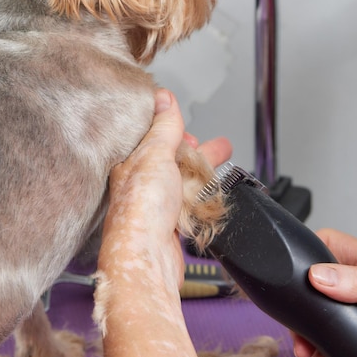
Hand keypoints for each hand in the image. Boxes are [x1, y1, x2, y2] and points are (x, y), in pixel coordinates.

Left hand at [99, 88, 230, 287]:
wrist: (146, 259)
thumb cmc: (141, 211)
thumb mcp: (155, 155)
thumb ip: (163, 127)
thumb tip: (163, 97)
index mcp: (131, 163)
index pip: (153, 138)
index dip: (172, 129)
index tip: (189, 124)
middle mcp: (141, 184)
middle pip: (174, 160)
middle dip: (198, 151)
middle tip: (219, 146)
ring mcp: (156, 206)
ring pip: (184, 182)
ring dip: (204, 173)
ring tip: (224, 166)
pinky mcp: (169, 226)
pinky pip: (188, 205)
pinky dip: (202, 196)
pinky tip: (212, 194)